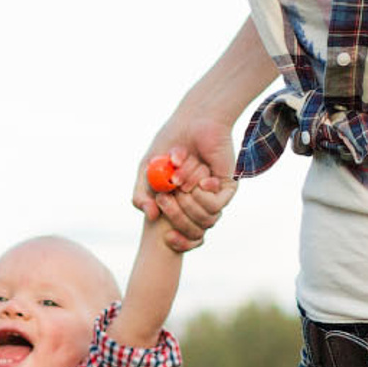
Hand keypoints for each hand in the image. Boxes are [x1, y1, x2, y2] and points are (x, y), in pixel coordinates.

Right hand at [133, 117, 239, 252]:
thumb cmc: (169, 145)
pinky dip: (204, 194)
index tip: (167, 238)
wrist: (193, 124)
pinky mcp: (227, 189)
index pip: (183, 236)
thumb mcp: (146, 171)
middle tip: (166, 199)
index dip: (178, 242)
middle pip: (193, 232)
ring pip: (204, 219)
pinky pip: (216, 206)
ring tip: (183, 178)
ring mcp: (213, 197)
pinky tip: (203, 178)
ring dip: (190, 201)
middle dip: (177, 217)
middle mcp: (197, 204)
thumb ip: (140, 195)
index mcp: (178, 204)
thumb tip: (150, 216)